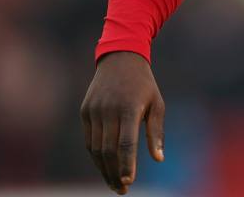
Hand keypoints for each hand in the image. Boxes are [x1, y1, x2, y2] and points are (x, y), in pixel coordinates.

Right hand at [80, 51, 165, 193]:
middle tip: (122, 190)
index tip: (129, 182)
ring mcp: (94, 111)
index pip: (125, 143)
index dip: (126, 164)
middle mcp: (108, 110)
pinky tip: (105, 167)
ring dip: (103, 169)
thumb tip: (159, 158)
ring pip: (95, 148)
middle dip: (115, 173)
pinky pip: (89, 140)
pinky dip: (96, 156)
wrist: (120, 59)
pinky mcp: (85, 112)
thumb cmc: (144, 84)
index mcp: (129, 108)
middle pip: (108, 150)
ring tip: (114, 184)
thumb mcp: (157, 103)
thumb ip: (156, 132)